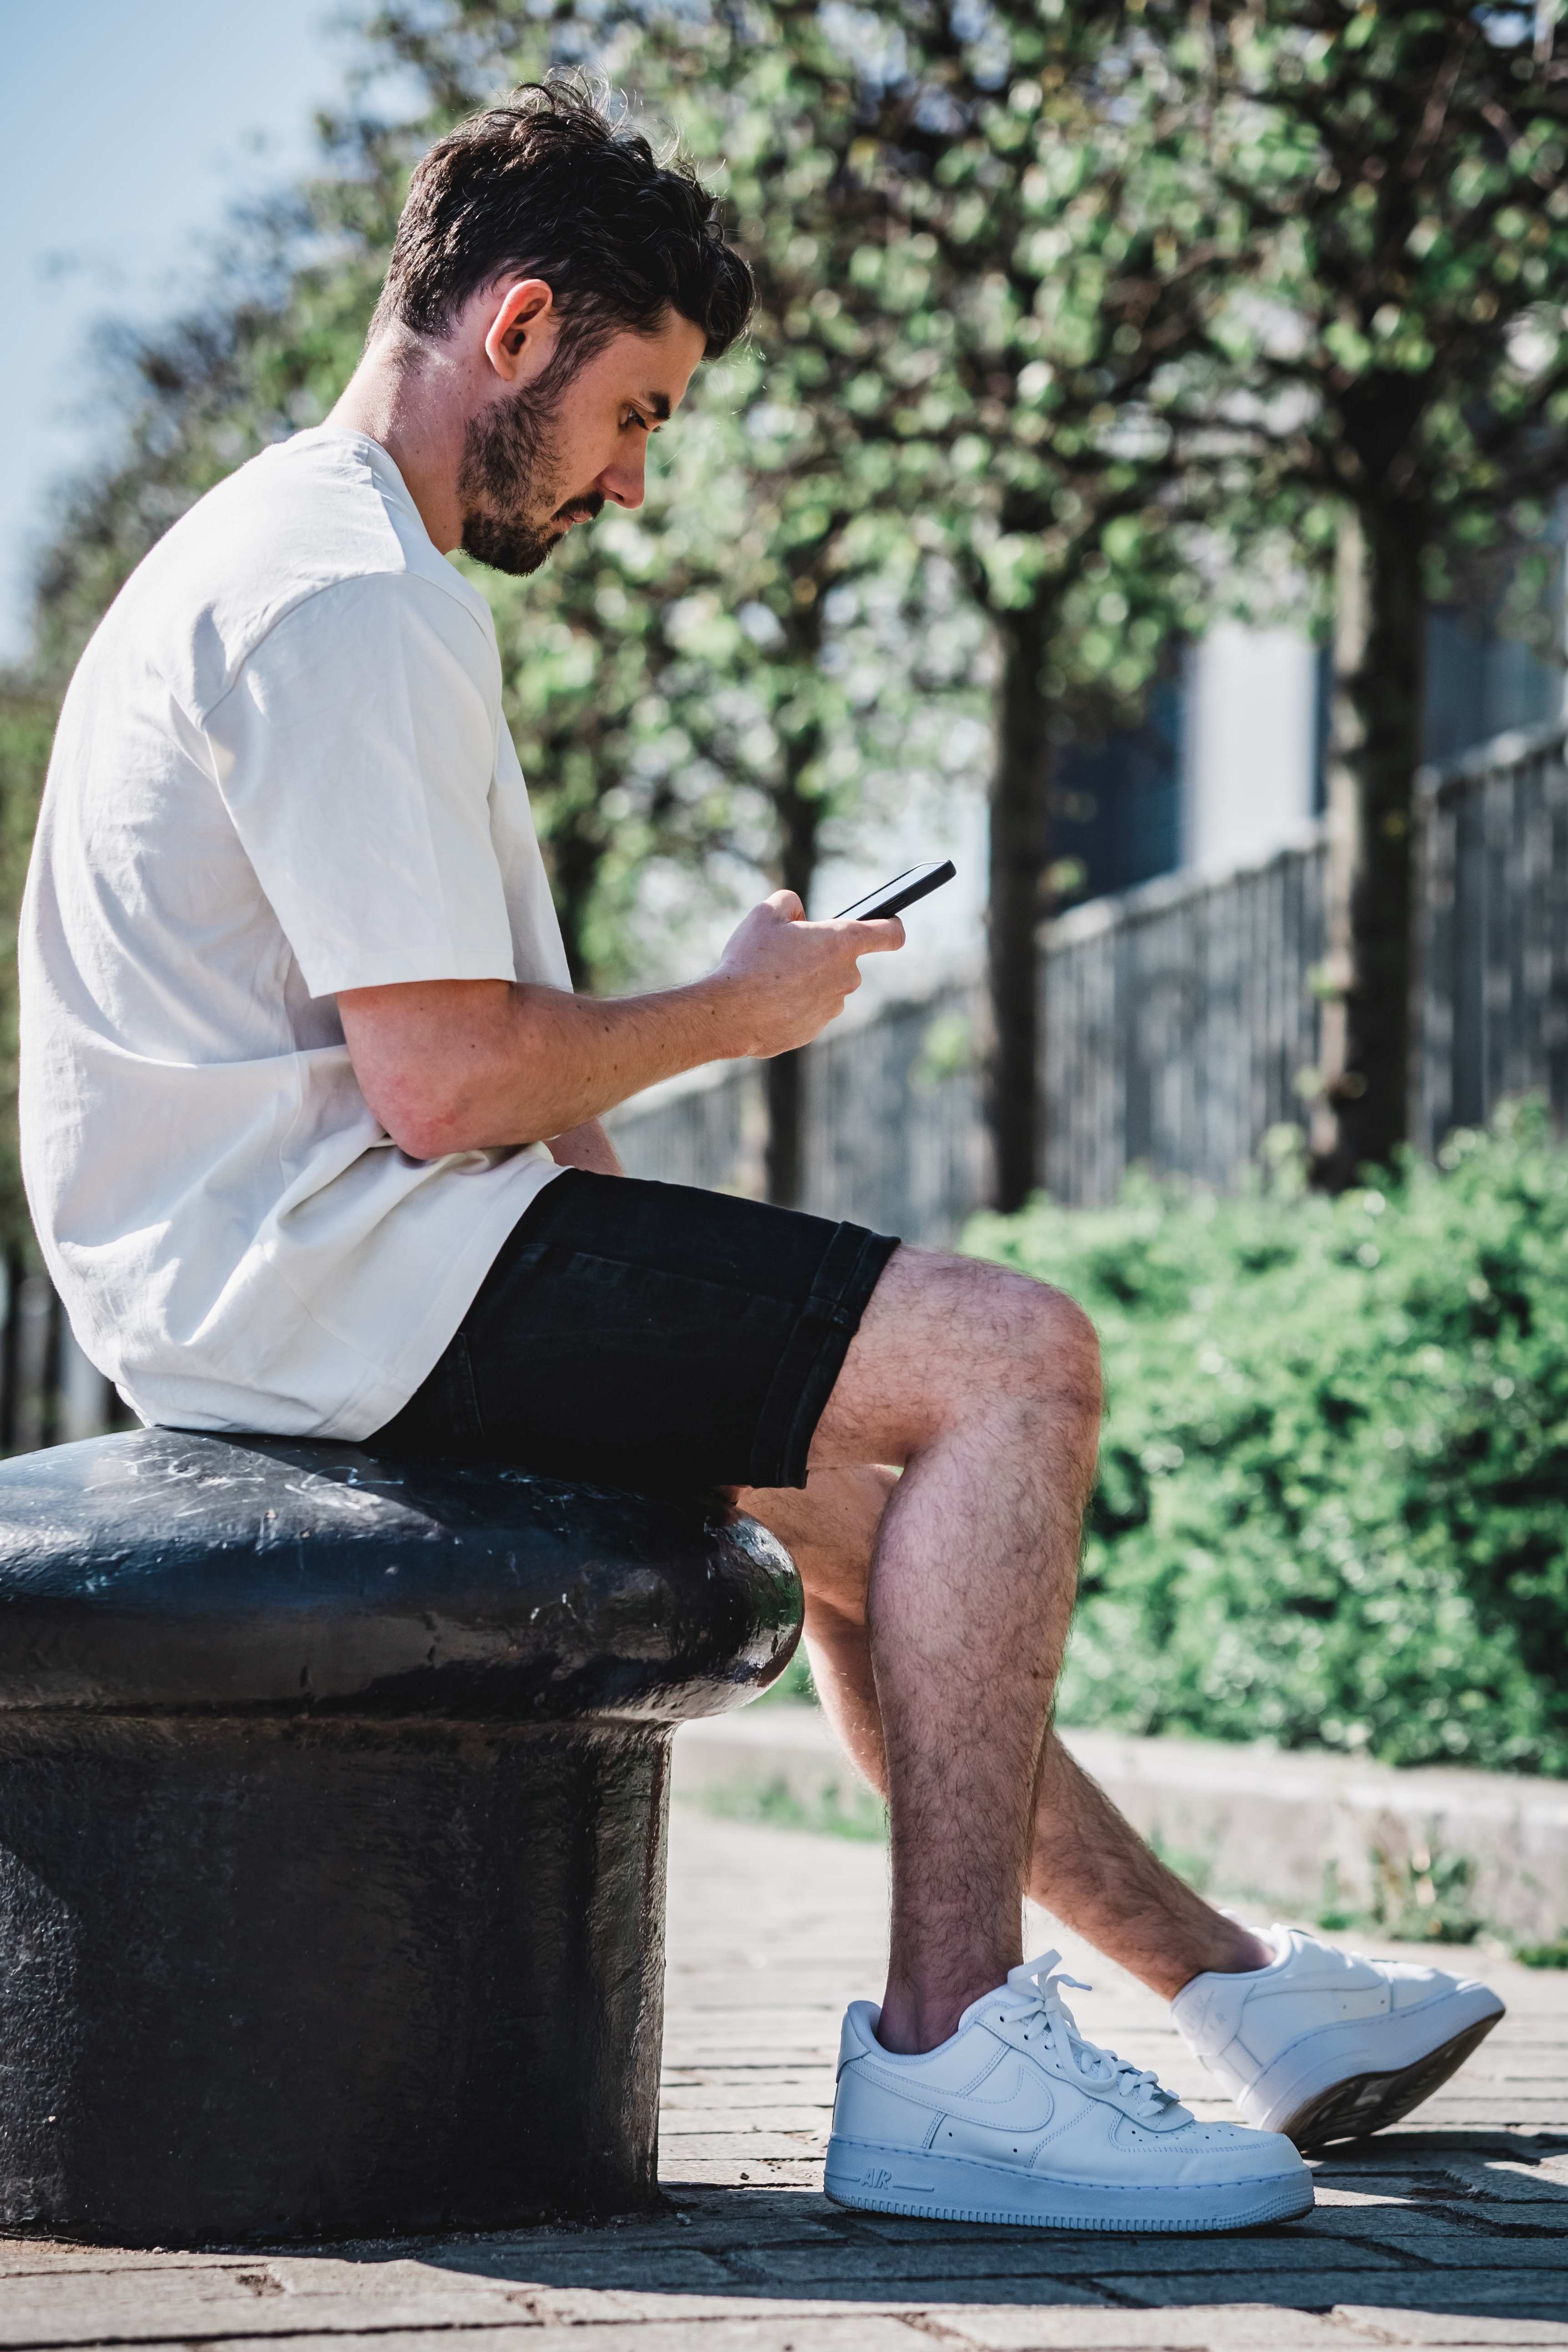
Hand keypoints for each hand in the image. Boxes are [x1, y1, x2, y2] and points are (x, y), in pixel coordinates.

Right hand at [714, 891, 903, 1059]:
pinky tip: (769, 1001)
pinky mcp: (816, 1029)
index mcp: (842, 942)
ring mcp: (833, 1006)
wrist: (732, 1013)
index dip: (891, 925)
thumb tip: (798, 916)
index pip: (890, 933)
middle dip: (821, 954)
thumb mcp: (765, 913)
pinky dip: (794, 1003)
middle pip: (845, 960)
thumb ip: (790, 903)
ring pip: (825, 986)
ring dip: (806, 980)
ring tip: (771, 978)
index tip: (887, 924)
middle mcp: (847, 976)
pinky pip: (809, 1009)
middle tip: (786, 952)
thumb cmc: (750, 960)